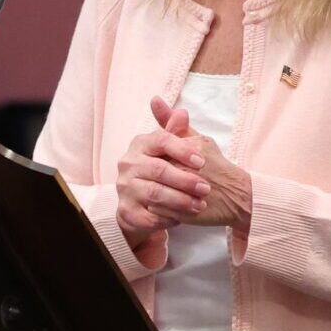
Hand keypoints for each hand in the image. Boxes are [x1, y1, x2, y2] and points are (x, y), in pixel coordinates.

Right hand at [115, 100, 209, 243]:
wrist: (141, 200)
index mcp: (140, 144)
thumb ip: (177, 132)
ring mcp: (124, 188)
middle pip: (158, 169)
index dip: (182, 150)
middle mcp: (128, 164)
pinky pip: (149, 216)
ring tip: (199, 205)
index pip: (161, 140)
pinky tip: (182, 218)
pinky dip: (167, 218)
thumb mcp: (171, 149)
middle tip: (206, 188)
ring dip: (180, 201)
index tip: (202, 162)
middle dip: (185, 180)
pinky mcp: (126, 211)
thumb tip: (182, 113)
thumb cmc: (161, 169)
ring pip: (154, 194)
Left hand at [144, 97, 252, 229]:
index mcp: (189, 149)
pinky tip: (163, 205)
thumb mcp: (197, 139)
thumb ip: (173, 122)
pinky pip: (159, 211)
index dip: (157, 160)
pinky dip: (159, 209)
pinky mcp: (186, 213)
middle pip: (154, 173)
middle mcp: (188, 170)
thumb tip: (154, 99)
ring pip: (154, 192)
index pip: (157, 152)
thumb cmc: (216, 165)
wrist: (238, 195)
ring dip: (153, 193)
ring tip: (159, 192)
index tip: (166, 165)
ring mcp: (186, 193)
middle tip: (157, 179)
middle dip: (153, 177)